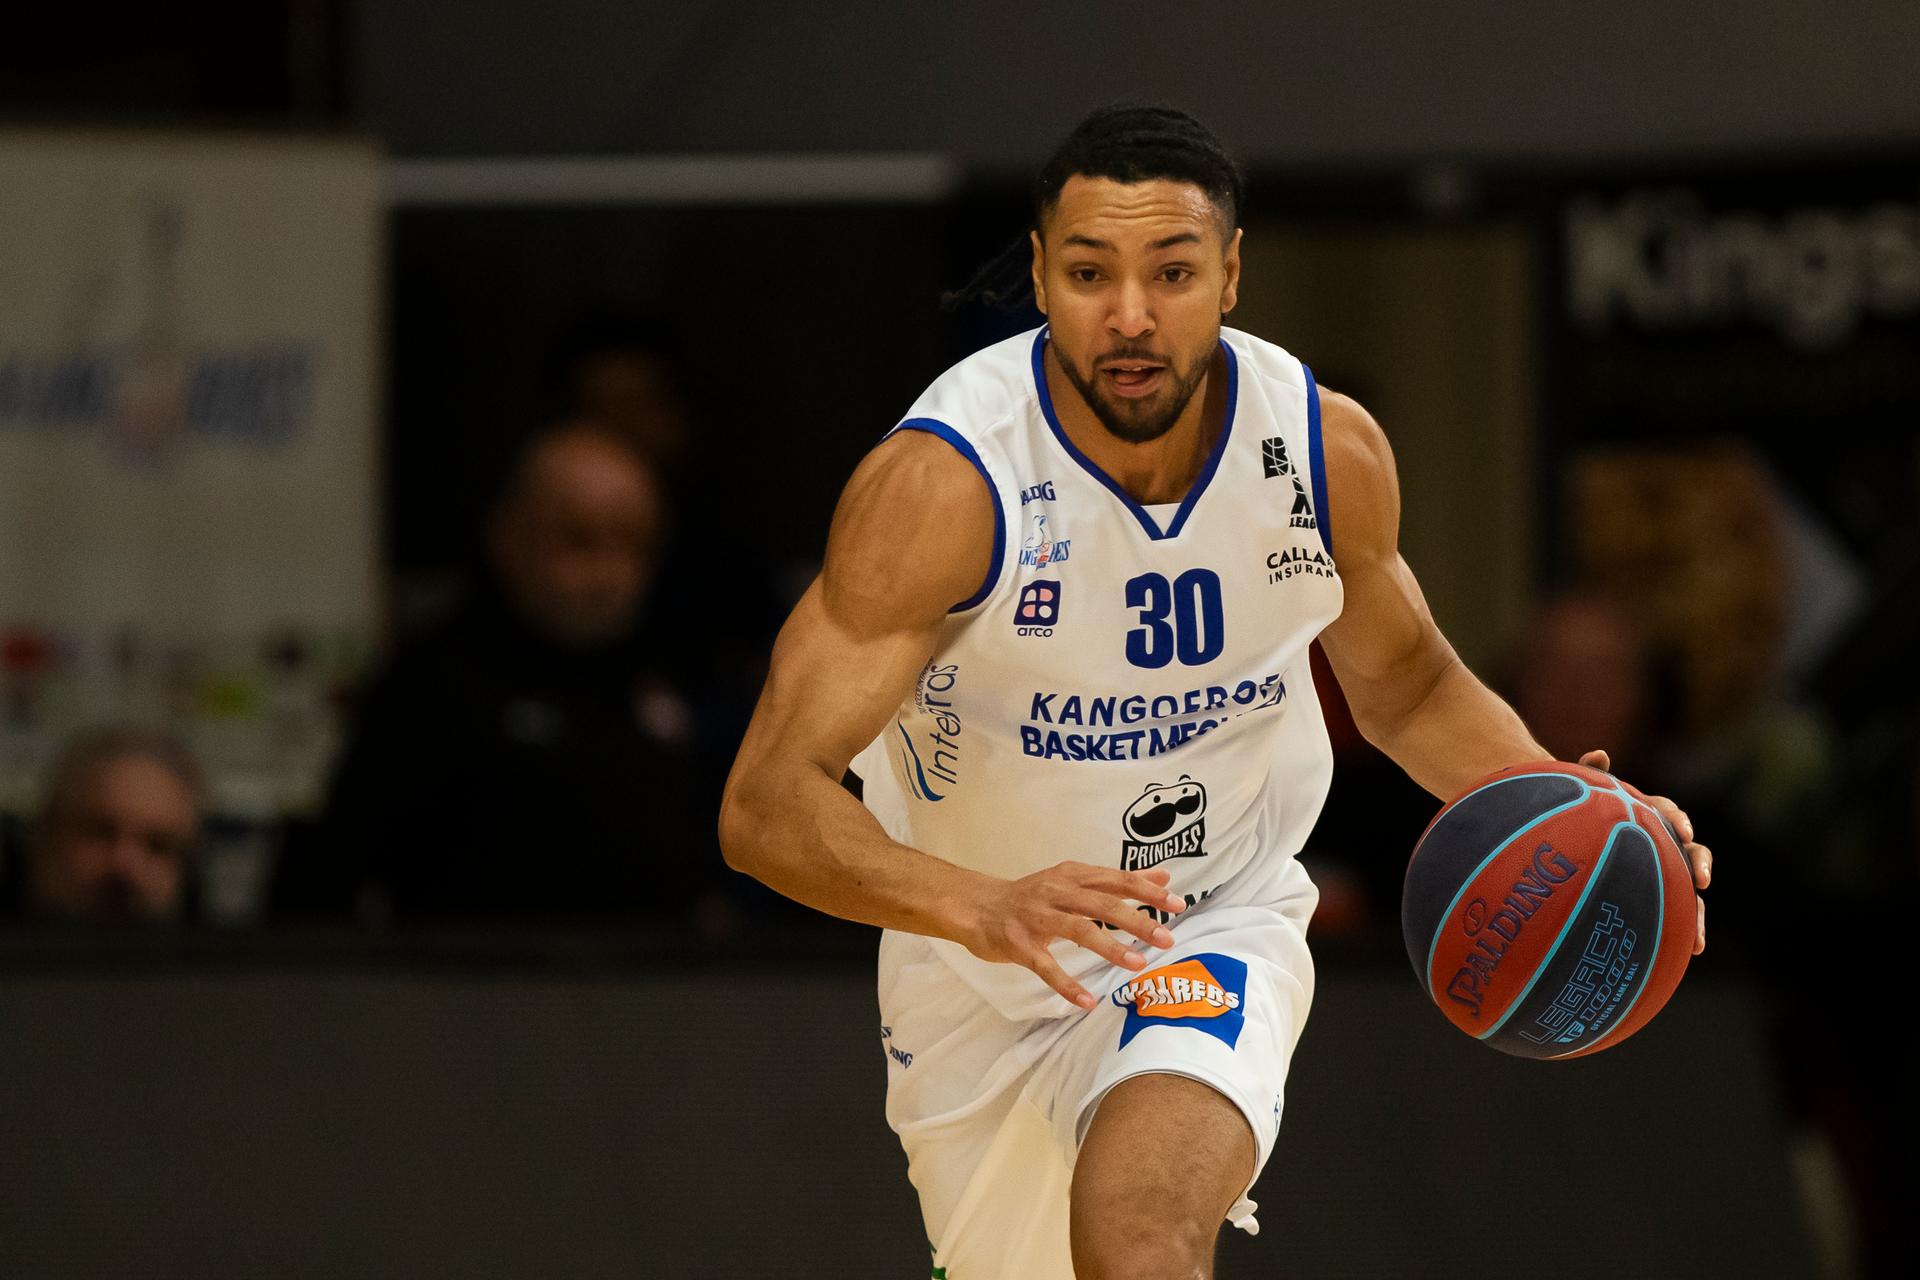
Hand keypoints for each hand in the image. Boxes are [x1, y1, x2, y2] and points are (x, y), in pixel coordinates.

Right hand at [958, 862, 1187, 1008]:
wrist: (976, 907)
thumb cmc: (1032, 896)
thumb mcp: (1073, 880)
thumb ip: (1117, 881)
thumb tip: (1163, 876)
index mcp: (1072, 876)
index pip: (1116, 880)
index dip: (1147, 892)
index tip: (1177, 905)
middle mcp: (1056, 892)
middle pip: (1102, 904)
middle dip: (1137, 921)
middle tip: (1166, 938)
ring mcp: (1037, 918)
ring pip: (1078, 931)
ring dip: (1110, 947)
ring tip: (1137, 965)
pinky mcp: (1020, 945)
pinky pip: (1046, 967)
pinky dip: (1067, 985)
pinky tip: (1087, 1002)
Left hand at [1580, 749, 1709, 954]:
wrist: (1567, 833)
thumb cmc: (1574, 812)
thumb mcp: (1580, 793)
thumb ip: (1588, 774)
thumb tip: (1599, 754)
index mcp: (1645, 815)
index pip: (1669, 813)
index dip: (1678, 820)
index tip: (1682, 831)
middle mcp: (1660, 843)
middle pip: (1690, 851)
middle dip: (1700, 863)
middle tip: (1701, 879)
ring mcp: (1661, 871)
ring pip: (1688, 888)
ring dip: (1698, 912)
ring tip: (1699, 938)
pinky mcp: (1656, 894)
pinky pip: (1676, 913)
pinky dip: (1686, 929)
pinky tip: (1690, 950)